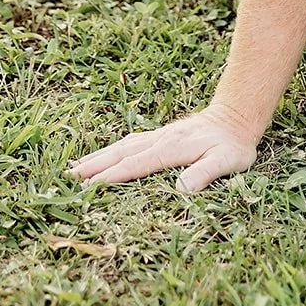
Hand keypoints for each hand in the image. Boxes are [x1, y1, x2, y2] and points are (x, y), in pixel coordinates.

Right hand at [66, 105, 259, 193]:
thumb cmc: (233, 144)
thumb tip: (182, 189)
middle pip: (122, 153)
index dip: (113, 176)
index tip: (89, 186)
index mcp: (172, 148)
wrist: (237, 116)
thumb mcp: (227, 160)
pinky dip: (113, 150)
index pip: (136, 165)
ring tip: (76, 168)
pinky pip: (130, 143)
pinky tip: (104, 156)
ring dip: (99, 157)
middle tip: (69, 177)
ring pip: (122, 147)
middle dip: (95, 166)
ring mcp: (159, 136)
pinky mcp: (161, 136)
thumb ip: (205, 173)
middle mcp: (160, 140)